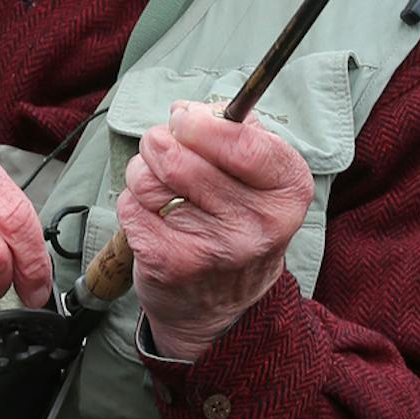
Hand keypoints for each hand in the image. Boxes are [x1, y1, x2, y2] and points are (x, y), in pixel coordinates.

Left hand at [117, 99, 315, 361]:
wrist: (220, 307)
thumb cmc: (235, 224)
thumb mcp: (260, 178)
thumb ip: (235, 132)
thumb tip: (188, 111)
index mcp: (288, 192)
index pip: (241, 143)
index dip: (200, 124)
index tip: (184, 118)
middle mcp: (258, 224)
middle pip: (181, 156)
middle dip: (160, 142)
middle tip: (163, 149)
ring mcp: (215, 249)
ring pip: (149, 178)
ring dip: (143, 173)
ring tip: (160, 188)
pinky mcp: (171, 264)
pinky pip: (131, 206)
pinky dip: (134, 205)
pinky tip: (154, 219)